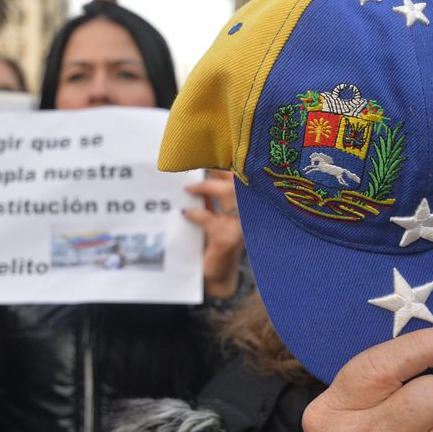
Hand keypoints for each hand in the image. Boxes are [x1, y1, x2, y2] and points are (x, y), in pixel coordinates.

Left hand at [183, 170, 245, 299]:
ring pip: (230, 195)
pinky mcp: (227, 239)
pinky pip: (210, 218)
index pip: (238, 179)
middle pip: (238, 181)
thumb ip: (209, 199)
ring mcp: (238, 227)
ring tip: (189, 188)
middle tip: (197, 166)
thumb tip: (195, 175)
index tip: (208, 155)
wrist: (214, 276)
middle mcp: (246, 215)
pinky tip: (186, 213)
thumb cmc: (212, 245)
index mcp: (243, 207)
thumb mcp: (211, 217)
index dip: (226, 166)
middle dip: (219, 171)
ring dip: (208, 187)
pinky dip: (197, 213)